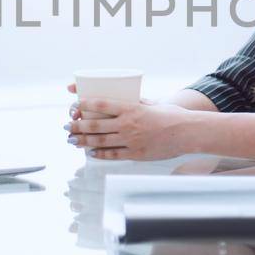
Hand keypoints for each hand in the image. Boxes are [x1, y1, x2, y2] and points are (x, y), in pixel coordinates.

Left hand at [65, 94, 192, 160]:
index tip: (75, 105)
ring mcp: (131, 140)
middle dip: (78, 126)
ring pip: (100, 142)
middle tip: (67, 126)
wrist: (187, 132)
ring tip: (72, 140)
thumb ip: (136, 102)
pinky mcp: (136, 154)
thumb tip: (122, 99)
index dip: (84, 105)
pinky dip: (99, 154)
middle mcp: (128, 124)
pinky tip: (90, 153)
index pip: (101, 105)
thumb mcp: (151, 103)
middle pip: (95, 125)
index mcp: (131, 108)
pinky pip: (113, 154)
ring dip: (83, 141)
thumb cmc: (171, 115)